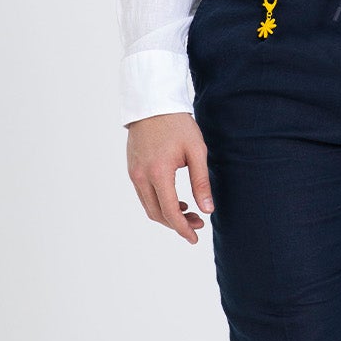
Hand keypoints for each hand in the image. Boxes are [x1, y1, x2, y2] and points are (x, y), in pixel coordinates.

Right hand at [125, 112, 213, 243]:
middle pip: (157, 214)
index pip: (169, 211)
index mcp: (158, 172)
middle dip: (177, 224)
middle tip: (198, 224)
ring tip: (188, 212)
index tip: (195, 237)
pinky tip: (175, 200)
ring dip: (167, 215)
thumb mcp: (196, 151)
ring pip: (149, 207)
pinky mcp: (132, 169)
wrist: (153, 104)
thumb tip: (207, 210)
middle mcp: (141, 176)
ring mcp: (134, 173)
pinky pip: (144, 195)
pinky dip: (158, 204)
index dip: (183, 228)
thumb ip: (201, 182)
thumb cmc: (178, 125)